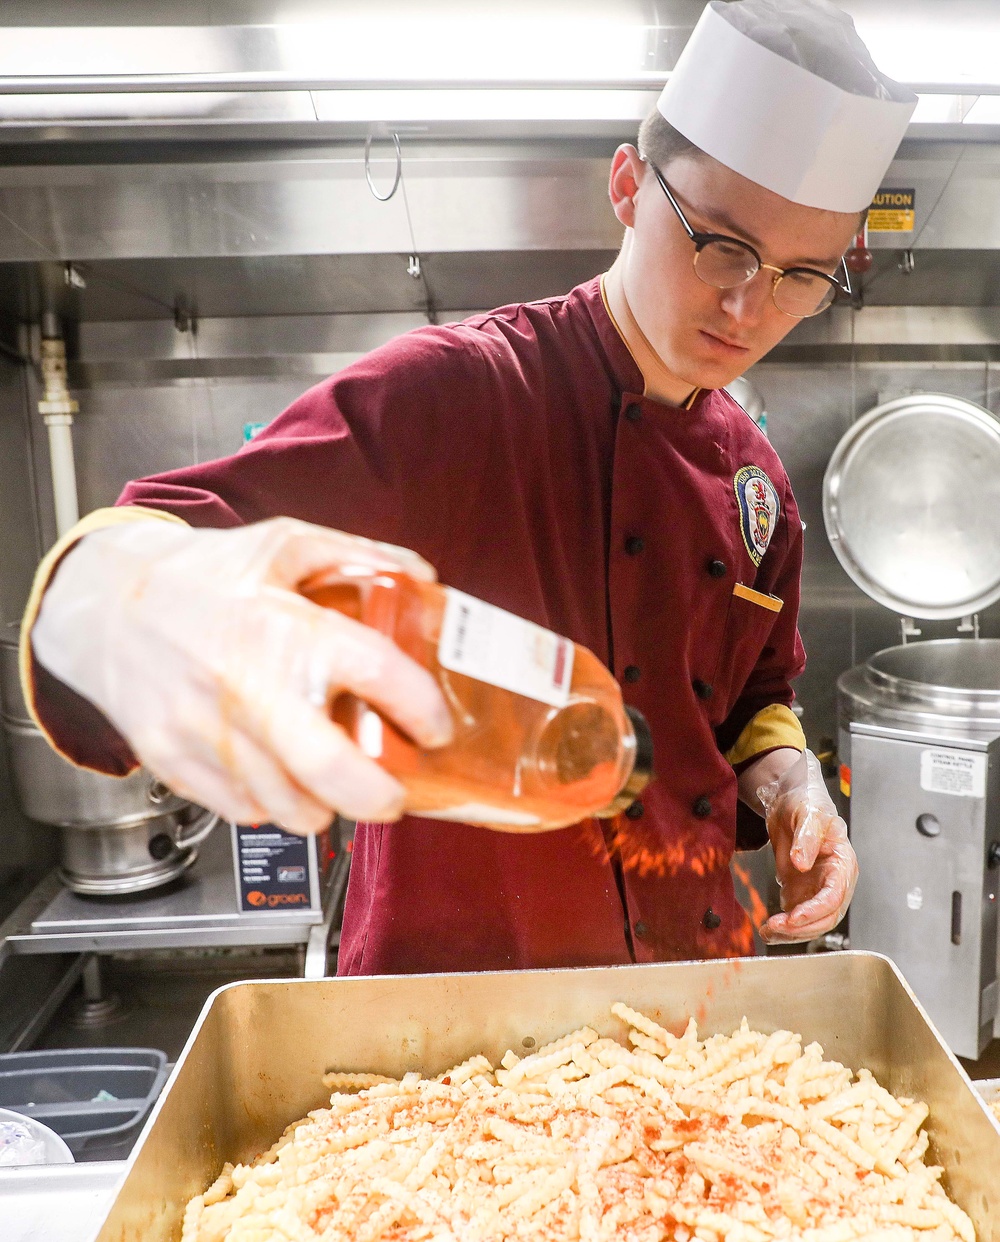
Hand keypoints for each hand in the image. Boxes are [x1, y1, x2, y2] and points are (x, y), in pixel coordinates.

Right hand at [32, 517, 452, 833]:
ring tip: (337, 787)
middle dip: (378, 796)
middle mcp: (245, 683)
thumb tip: (423, 578)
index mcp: (283, 626)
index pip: (377, 672)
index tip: (435, 725)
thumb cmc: (199, 576)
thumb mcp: (284, 545)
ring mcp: (205, 729)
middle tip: (394, 795)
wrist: (103, 605)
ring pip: (286, 806)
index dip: (422, 707)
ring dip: (326, 807)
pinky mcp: (173, 760)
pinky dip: (272, 805)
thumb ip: (359, 556)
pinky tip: (280, 777)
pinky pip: (240, 809)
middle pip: (329, 769)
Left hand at [755, 749, 857, 944]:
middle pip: (825, 916)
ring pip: (812, 922)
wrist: (790, 800)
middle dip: (802, 927)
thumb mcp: (807, 813)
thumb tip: (801, 863)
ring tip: (767, 932)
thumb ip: (807, 838)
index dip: (816, 910)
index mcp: (843, 863)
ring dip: (792, 932)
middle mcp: (834, 881)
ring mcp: (818, 889)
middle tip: (775, 927)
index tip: (794, 917)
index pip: (835, 896)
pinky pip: (797, 917)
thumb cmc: (806, 802)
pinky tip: (769, 929)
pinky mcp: (802, 892)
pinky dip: (784, 927)